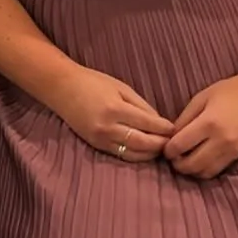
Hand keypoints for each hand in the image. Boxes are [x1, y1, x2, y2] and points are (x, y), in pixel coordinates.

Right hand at [50, 65, 173, 161]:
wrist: (62, 89)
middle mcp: (108, 127)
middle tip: (173, 143)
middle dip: (160, 144)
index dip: (164, 128)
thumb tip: (160, 122)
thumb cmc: (93, 82)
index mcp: (115, 109)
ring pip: (133, 154)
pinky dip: (136, 155)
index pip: (148, 124)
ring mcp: (101, 139)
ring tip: (162, 149)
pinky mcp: (96, 146)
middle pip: (143, 143)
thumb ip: (141, 105)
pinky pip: (121, 155)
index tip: (175, 129)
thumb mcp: (120, 87)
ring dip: (151, 153)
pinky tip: (146, 152)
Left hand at [165, 73, 237, 179]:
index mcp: (209, 123)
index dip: (168, 150)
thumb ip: (185, 117)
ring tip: (184, 159)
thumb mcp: (202, 97)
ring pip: (204, 172)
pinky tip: (198, 161)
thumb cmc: (230, 91)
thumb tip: (171, 136)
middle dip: (177, 164)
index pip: (180, 145)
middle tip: (172, 156)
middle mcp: (221, 141)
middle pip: (191, 164)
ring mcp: (231, 151)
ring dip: (190, 170)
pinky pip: (216, 171)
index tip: (165, 147)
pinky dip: (204, 170)